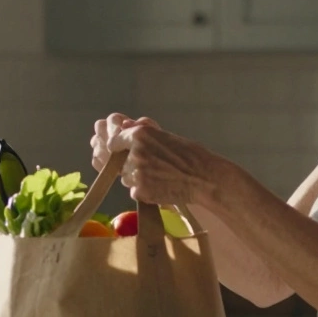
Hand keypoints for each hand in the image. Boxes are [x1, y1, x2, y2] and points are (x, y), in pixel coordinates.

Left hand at [91, 113, 220, 204]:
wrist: (203, 178)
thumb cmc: (190, 154)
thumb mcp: (167, 136)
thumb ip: (143, 131)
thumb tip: (125, 124)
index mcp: (140, 135)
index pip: (114, 142)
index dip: (119, 147)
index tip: (123, 151)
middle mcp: (134, 153)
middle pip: (120, 162)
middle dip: (131, 164)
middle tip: (152, 166)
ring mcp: (136, 174)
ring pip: (126, 177)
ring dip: (136, 178)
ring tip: (158, 176)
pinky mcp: (140, 191)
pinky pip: (134, 191)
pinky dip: (144, 190)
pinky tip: (160, 187)